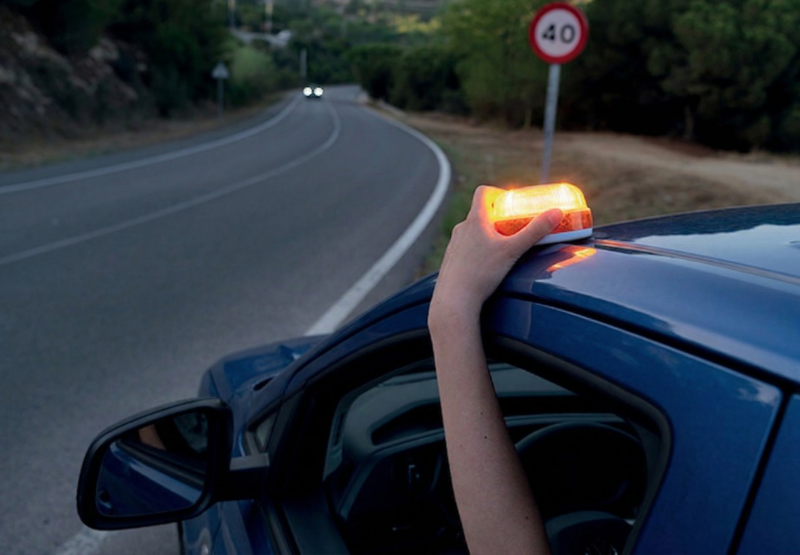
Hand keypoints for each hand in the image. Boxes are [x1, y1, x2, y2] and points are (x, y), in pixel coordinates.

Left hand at [430, 185, 561, 322]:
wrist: (455, 300)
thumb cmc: (481, 274)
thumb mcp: (513, 250)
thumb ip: (535, 231)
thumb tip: (556, 212)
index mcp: (474, 220)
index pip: (483, 192)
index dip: (497, 192)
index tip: (510, 201)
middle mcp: (461, 229)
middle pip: (480, 213)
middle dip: (498, 217)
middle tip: (513, 227)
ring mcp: (454, 244)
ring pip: (472, 232)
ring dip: (487, 234)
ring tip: (503, 248)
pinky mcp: (451, 260)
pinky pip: (466, 248)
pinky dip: (478, 250)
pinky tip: (488, 265)